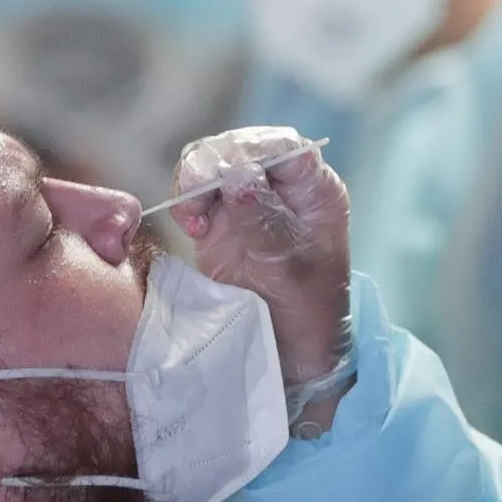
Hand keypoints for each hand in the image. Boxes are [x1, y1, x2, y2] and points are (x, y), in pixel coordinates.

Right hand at [172, 128, 352, 392]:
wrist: (291, 354)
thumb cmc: (308, 311)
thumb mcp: (291, 268)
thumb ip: (264, 220)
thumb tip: (240, 175)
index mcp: (315, 191)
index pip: (283, 147)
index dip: (251, 150)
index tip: (227, 176)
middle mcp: (283, 188)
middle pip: (242, 147)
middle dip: (215, 163)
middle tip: (198, 191)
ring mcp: (250, 203)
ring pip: (214, 164)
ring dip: (196, 179)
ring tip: (193, 216)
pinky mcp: (221, 222)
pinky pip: (197, 193)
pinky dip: (187, 199)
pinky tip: (190, 224)